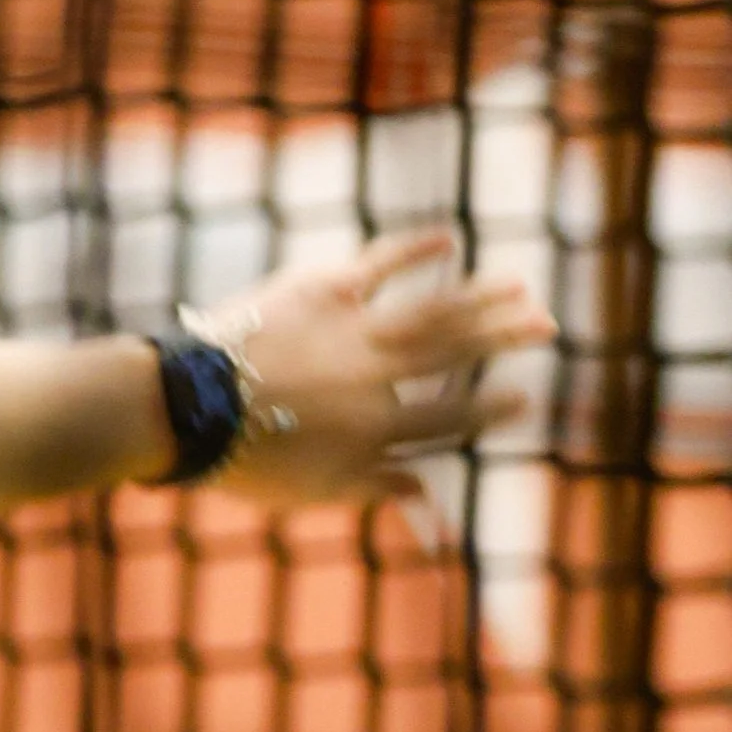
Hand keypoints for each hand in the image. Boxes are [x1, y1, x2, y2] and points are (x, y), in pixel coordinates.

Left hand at [197, 230, 550, 509]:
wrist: (186, 407)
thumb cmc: (242, 458)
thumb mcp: (311, 491)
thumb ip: (371, 488)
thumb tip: (425, 490)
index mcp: (376, 432)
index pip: (449, 421)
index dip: (490, 410)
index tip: (527, 397)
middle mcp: (378, 379)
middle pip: (454, 355)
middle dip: (503, 338)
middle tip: (546, 322)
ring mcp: (353, 332)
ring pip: (433, 312)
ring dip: (479, 297)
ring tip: (519, 285)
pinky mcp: (322, 291)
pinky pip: (379, 265)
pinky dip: (415, 250)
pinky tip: (449, 239)